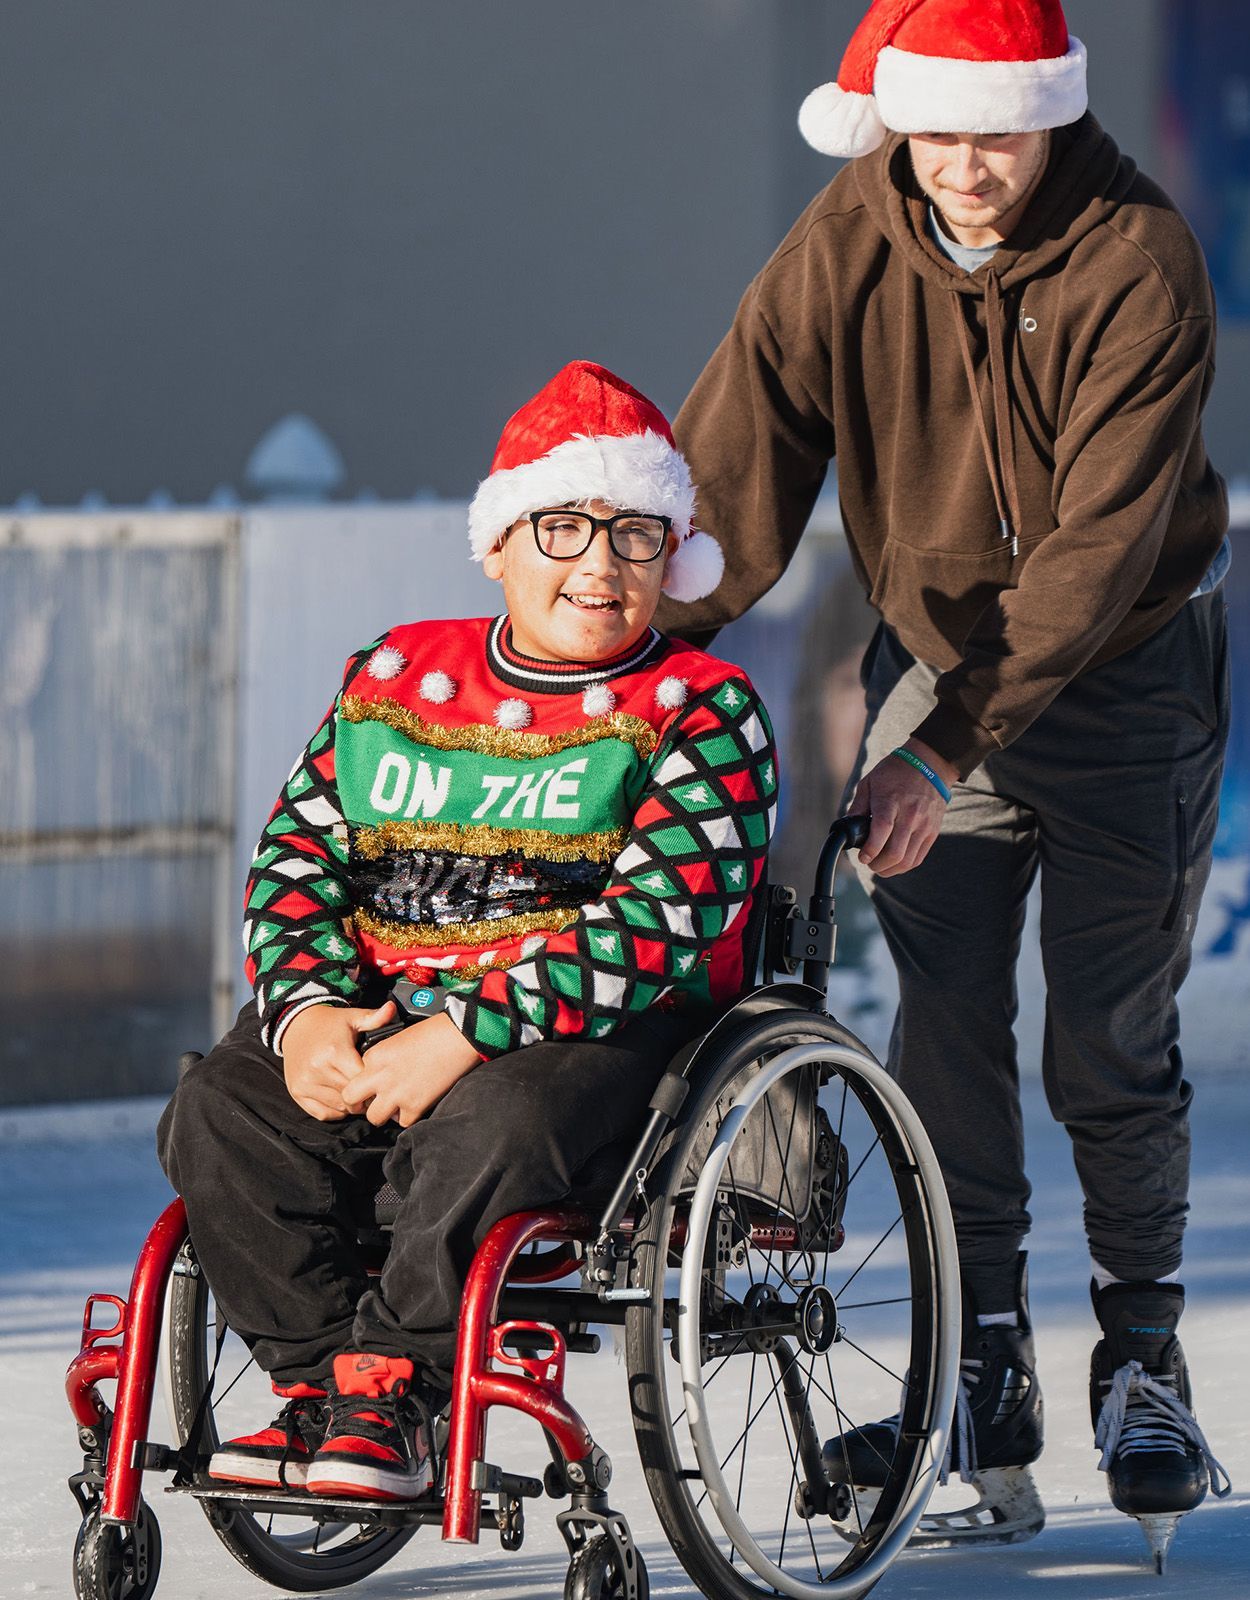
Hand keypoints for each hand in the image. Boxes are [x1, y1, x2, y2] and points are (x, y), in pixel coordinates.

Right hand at [280, 999, 395, 1120]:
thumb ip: (374, 1018)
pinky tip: (342, 1100)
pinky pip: (322, 1113)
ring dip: (351, 1105)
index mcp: (334, 1051)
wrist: (296, 1026)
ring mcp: (305, 1083)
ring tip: (358, 1094)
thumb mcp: (352, 1018)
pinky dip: (335, 1111)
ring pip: (339, 1107)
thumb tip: (392, 1008)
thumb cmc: (330, 1024)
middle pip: (351, 1095)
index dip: (374, 1082)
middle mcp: (317, 1069)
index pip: (361, 1079)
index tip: (380, 1079)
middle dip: (364, 1095)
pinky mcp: (297, 1092)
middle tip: (372, 1090)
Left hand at [341, 1012, 483, 1127]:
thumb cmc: (434, 1031)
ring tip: (395, 1106)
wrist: (458, 1036)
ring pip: (373, 1117)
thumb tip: (383, 1070)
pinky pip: (402, 1123)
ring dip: (383, 1113)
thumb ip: (384, 1055)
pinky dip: (408, 1117)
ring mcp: (396, 1093)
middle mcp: (380, 1076)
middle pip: (350, 1097)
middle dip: (358, 1101)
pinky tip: (415, 1106)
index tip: (377, 1080)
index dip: (367, 1078)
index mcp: (375, 1054)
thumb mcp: (399, 1036)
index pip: (356, 1073)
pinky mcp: (415, 1106)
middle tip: (371, 1100)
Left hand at [851, 739, 956, 877]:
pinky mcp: (933, 831)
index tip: (862, 857)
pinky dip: (904, 865)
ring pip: (907, 861)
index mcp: (891, 802)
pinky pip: (919, 858)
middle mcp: (910, 815)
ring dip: (890, 869)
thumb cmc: (895, 772)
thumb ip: (857, 807)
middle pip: (895, 853)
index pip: (881, 832)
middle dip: (877, 865)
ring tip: (880, 865)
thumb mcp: (869, 783)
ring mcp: (924, 825)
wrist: (929, 764)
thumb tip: (847, 829)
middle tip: (869, 863)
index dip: (870, 851)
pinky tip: (894, 862)